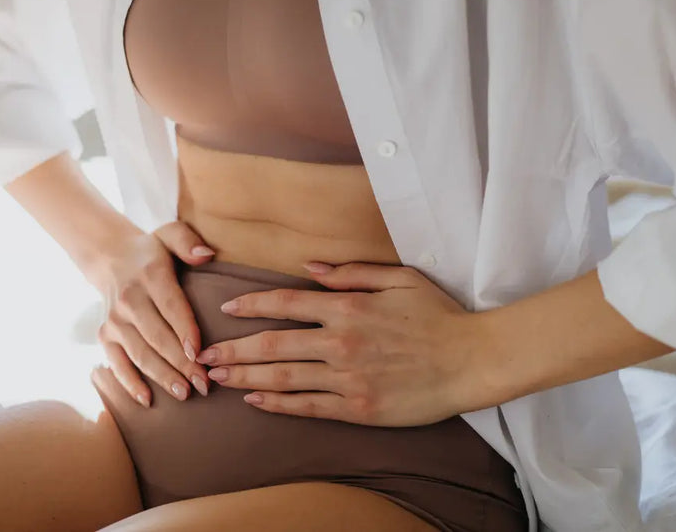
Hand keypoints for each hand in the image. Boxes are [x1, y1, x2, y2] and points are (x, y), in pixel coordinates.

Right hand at [87, 221, 213, 406]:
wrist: (109, 257)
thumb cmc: (152, 252)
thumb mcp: (169, 235)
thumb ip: (187, 241)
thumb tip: (206, 254)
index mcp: (150, 275)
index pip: (171, 306)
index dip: (185, 330)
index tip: (201, 353)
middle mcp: (130, 299)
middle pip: (157, 336)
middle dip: (181, 363)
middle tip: (204, 385)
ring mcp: (115, 320)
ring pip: (140, 353)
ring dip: (162, 376)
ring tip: (185, 394)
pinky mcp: (105, 335)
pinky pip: (116, 363)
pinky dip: (129, 383)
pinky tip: (147, 400)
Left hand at [197, 262, 496, 426]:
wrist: (472, 360)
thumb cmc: (439, 317)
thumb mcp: (400, 279)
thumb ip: (353, 272)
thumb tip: (312, 267)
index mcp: (348, 307)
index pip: (285, 302)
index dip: (251, 305)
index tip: (227, 308)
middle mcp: (340, 342)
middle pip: (272, 344)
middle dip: (232, 348)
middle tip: (203, 353)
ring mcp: (347, 377)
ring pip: (282, 378)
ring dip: (244, 377)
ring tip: (217, 376)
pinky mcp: (357, 408)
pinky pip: (307, 407)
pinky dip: (277, 404)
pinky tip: (254, 400)